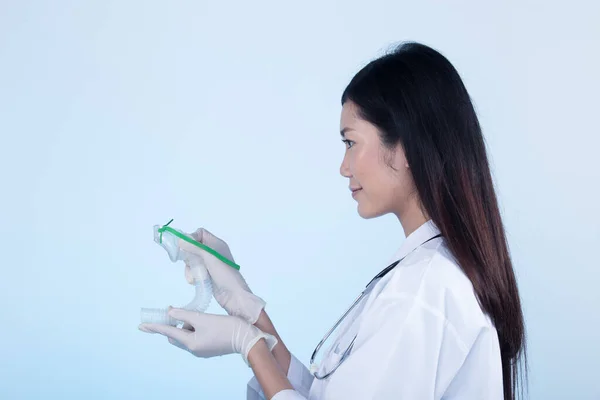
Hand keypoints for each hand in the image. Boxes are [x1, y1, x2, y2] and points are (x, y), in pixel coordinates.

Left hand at [138, 307, 276, 364]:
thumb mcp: (203, 318)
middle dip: (176, 324)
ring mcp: (202, 350)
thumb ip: (185, 314)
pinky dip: (195, 328)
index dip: (155, 327)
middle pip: (177, 335)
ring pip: (187, 335)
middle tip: (178, 311)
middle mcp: (194, 349)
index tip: (141, 325)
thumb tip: (170, 312)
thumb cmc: (226, 327)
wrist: (247, 339)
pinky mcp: (210, 347)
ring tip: (197, 314)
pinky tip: (203, 321)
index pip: (168, 332)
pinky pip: (196, 337)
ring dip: (188, 324)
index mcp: (191, 343)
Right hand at [180, 227, 265, 323]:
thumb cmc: (225, 274)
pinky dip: (192, 275)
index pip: (200, 233)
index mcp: (216, 244)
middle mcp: (212, 252)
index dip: (191, 238)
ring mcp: (209, 264)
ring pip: (191, 260)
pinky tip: (194, 282)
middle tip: (189, 263)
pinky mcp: (206, 274)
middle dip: (188, 256)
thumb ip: (195, 247)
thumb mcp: (209, 257)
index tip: (185, 247)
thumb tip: (180, 240)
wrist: (233, 296)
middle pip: (193, 247)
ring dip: (189, 268)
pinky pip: (194, 271)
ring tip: (193, 277)